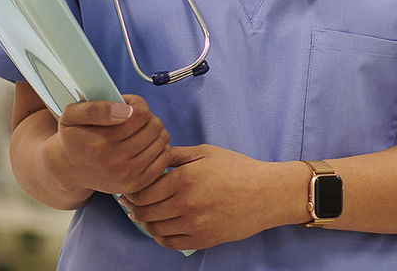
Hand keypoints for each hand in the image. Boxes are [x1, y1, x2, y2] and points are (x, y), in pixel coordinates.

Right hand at [46, 95, 170, 196]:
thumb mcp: (72, 115)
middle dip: (147, 118)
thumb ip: (95, 108)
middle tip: (133, 120)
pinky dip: (159, 148)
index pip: (141, 114)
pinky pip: (165, 158)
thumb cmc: (74, 138)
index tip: (127, 106)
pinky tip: (144, 146)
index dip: (137, 104)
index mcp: (100, 142)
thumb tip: (127, 111)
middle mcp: (114, 162)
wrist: (69, 170)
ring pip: (162, 140)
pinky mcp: (136, 184)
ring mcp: (126, 175)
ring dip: (154, 132)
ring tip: (138, 132)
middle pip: (154, 126)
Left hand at [123, 145, 298, 249]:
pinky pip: (170, 243)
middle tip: (131, 204)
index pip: (143, 191)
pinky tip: (161, 228)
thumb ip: (178, 154)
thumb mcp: (208, 153)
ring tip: (145, 215)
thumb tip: (154, 156)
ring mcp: (194, 225)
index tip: (129, 190)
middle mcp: (186, 203)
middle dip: (134, 208)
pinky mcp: (202, 240)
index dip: (131, 192)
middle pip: (145, 212)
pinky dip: (160, 237)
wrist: (267, 194)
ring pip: (155, 229)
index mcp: (185, 178)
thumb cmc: (239, 169)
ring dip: (146, 223)